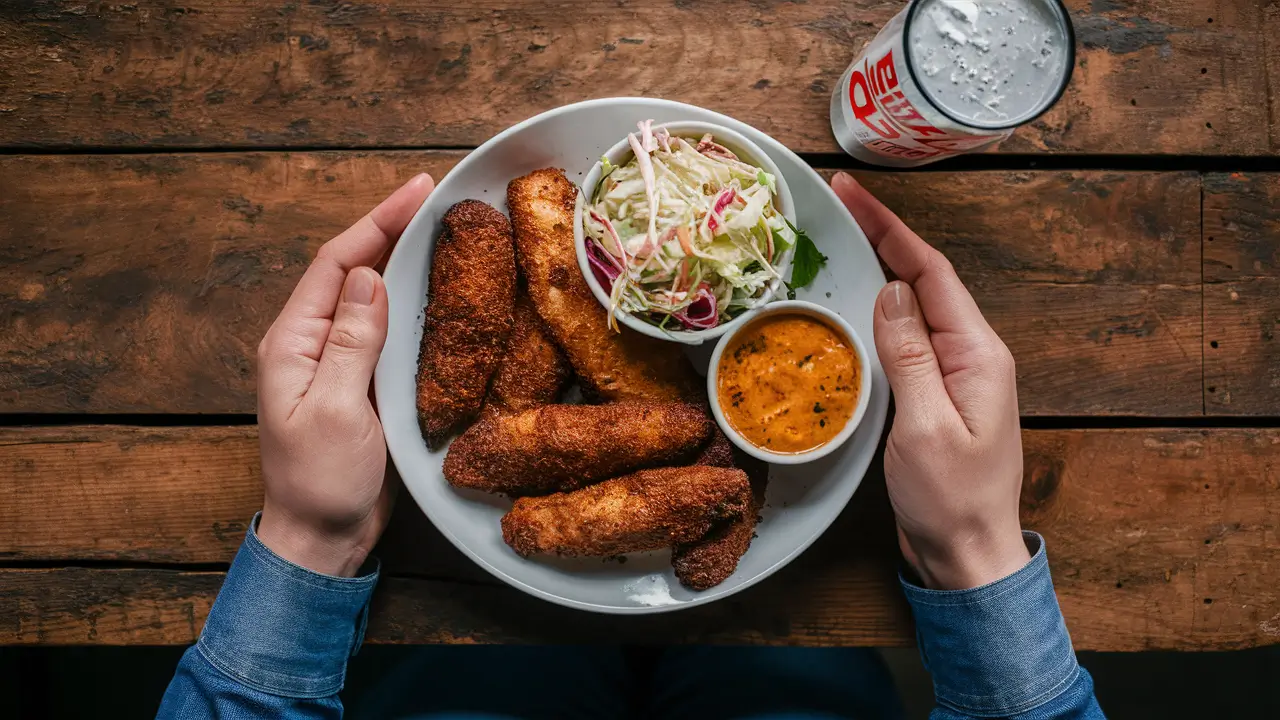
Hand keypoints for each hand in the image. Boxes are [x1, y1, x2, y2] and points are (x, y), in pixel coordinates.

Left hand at [256, 174, 434, 576]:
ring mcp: (338, 362)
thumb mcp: (333, 409)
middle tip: (441, 199)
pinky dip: (414, 305)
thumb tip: (368, 277)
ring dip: (406, 262)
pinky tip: (443, 293)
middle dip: (393, 230)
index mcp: (292, 341)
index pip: (335, 263)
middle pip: (354, 270)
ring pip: (373, 297)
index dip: (377, 221)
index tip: (418, 189)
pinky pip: (388, 331)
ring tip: (447, 232)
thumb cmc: (318, 482)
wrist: (321, 539)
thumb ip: (350, 342)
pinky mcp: (363, 383)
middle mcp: (311, 342)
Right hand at [832, 173, 1029, 589]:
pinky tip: (849, 307)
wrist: (967, 554)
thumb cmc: (952, 499)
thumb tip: (890, 290)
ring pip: (911, 307)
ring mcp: (952, 374)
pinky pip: (903, 339)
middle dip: (882, 237)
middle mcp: (969, 354)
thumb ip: (909, 355)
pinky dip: (874, 313)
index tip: (853, 193)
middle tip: (836, 204)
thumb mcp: (926, 425)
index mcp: (977, 353)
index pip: (931, 272)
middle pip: (922, 280)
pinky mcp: (933, 394)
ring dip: (877, 270)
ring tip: (836, 242)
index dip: (891, 228)